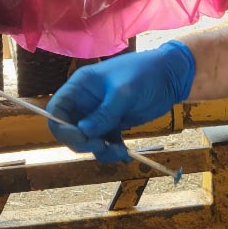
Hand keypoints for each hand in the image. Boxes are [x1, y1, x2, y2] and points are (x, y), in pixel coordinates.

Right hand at [46, 41, 195, 162]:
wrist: (170, 76)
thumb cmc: (144, 74)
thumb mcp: (123, 92)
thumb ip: (103, 113)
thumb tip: (83, 132)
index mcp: (80, 86)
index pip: (57, 110)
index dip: (62, 128)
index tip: (81, 140)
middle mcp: (85, 101)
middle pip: (69, 130)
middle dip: (83, 143)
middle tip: (102, 146)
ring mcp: (98, 114)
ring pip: (87, 140)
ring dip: (100, 151)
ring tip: (120, 151)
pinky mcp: (112, 124)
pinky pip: (104, 143)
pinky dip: (112, 151)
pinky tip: (125, 153)